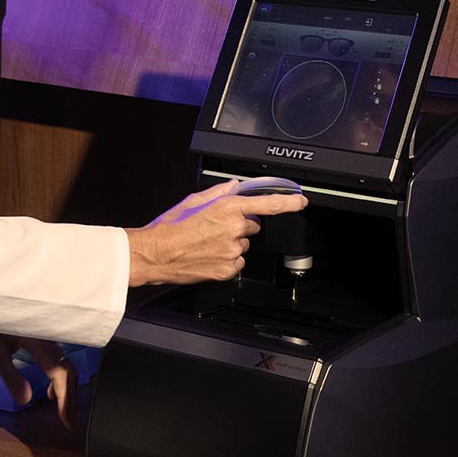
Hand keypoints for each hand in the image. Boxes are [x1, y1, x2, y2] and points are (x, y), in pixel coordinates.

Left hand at [0, 331, 78, 428]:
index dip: (64, 397)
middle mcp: (50, 339)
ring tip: (63, 411)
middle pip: (70, 371)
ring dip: (69, 390)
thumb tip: (25, 400)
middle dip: (71, 399)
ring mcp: (51, 338)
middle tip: (68, 421)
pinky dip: (63, 379)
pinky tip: (52, 391)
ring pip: (68, 366)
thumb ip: (10, 375)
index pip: (59, 372)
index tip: (64, 418)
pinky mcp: (48, 338)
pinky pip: (62, 360)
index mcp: (39, 341)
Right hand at [125, 180, 307, 286]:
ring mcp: (232, 252)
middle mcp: (233, 229)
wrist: (156, 254)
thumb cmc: (170, 227)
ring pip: (243, 245)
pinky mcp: (227, 270)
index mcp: (227, 208)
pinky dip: (226, 259)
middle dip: (238, 225)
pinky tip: (208, 255)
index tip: (301, 202)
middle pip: (252, 226)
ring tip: (207, 243)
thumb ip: (219, 192)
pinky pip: (236, 262)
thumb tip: (234, 186)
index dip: (289, 202)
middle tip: (215, 227)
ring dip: (231, 243)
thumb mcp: (194, 201)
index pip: (268, 204)